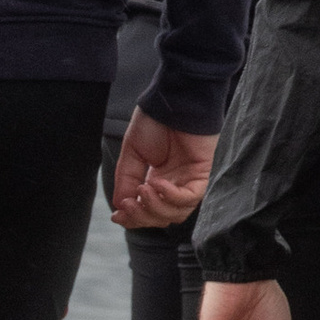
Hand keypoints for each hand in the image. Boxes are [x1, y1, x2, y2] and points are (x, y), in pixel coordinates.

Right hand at [110, 108, 212, 227]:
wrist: (172, 101)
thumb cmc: (155, 121)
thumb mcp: (132, 153)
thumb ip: (126, 180)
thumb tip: (119, 206)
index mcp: (158, 179)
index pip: (148, 210)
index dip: (133, 218)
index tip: (116, 215)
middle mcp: (175, 184)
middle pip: (161, 218)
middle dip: (142, 216)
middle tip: (127, 204)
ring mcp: (190, 181)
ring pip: (176, 213)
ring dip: (155, 208)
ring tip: (142, 190)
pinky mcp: (203, 174)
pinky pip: (190, 198)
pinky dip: (171, 196)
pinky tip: (157, 183)